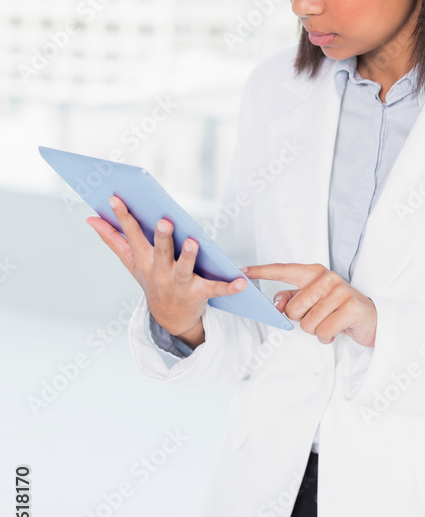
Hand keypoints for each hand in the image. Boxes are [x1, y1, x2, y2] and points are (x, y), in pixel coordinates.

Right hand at [86, 196, 248, 347]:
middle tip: (163, 221)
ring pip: (185, 269)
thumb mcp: (131, 263)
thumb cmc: (151, 281)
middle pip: (160, 251)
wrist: (170, 318)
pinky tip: (242, 281)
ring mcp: (180, 284)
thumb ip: (113, 240)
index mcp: (144, 260)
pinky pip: (216, 289)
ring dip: (188, 256)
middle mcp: (160, 271)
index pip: (133, 235)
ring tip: (193, 242)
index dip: (124, 216)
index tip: (116, 198)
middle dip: (161, 237)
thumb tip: (90, 219)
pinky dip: (230, 286)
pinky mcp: (200, 294)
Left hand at [241, 262, 376, 346]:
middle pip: (292, 309)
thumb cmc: (336, 309)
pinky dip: (327, 338)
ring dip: (316, 331)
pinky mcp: (351, 308)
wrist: (370, 319)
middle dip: (302, 320)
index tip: (241, 271)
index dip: (261, 271)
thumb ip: (292, 299)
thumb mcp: (313, 301)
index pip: (283, 270)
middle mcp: (327, 278)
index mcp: (314, 272)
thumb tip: (277, 304)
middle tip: (319, 317)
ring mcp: (341, 292)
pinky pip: (323, 332)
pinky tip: (337, 330)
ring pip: (307, 324)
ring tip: (329, 323)